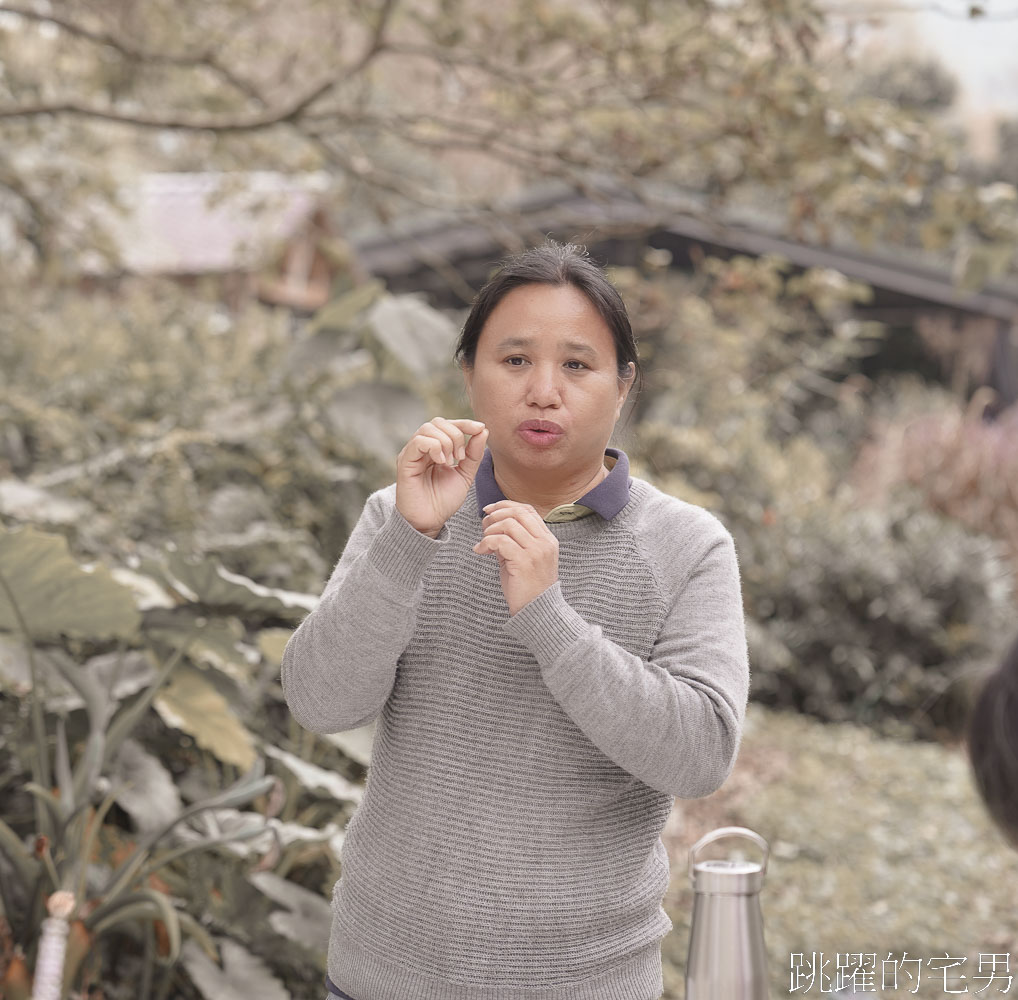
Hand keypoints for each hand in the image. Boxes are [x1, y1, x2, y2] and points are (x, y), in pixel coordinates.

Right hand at [395, 417, 487, 536]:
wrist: (429, 521)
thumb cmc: (444, 500)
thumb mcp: (465, 474)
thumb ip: (474, 454)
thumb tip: (482, 430)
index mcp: (435, 448)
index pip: (448, 424)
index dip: (464, 423)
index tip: (480, 428)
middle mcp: (422, 447)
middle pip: (438, 422)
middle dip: (456, 434)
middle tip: (460, 457)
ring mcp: (412, 453)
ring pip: (428, 428)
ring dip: (446, 442)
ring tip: (450, 462)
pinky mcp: (405, 462)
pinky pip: (418, 441)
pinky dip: (434, 446)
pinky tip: (441, 462)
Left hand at [473, 500, 558, 615]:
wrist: (538, 612)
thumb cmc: (528, 587)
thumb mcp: (524, 558)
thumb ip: (513, 541)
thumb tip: (492, 527)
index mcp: (547, 539)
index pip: (528, 510)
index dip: (506, 505)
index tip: (490, 509)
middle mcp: (544, 542)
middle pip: (518, 513)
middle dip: (496, 514)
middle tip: (483, 524)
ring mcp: (536, 552)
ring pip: (508, 525)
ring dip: (490, 530)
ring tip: (483, 542)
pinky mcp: (524, 562)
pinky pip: (500, 542)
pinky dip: (485, 543)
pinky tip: (480, 551)